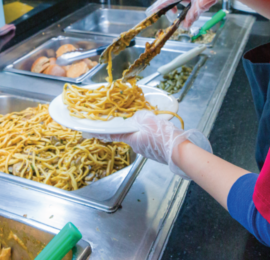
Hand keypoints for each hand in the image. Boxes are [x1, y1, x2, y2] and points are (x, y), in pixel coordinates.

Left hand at [90, 111, 211, 178]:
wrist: (180, 153)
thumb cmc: (164, 137)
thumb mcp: (150, 120)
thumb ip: (140, 116)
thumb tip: (137, 116)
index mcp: (132, 139)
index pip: (112, 134)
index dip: (101, 131)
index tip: (88, 131)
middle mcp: (137, 146)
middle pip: (129, 134)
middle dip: (131, 126)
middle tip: (136, 118)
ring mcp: (147, 151)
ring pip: (141, 137)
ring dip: (144, 130)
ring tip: (154, 123)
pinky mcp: (156, 152)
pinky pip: (151, 141)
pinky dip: (153, 135)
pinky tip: (161, 131)